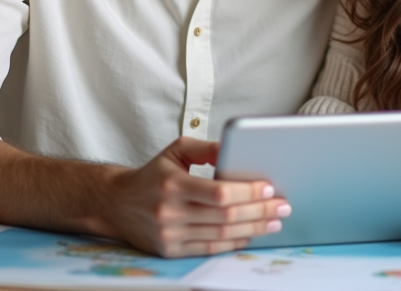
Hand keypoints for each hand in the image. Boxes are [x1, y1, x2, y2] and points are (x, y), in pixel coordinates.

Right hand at [100, 137, 291, 256]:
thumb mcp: (175, 150)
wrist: (117, 203)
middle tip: (283, 206)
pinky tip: (251, 235)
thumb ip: (206, 148)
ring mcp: (169, 235)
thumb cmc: (152, 174)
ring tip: (273, 222)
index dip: (248, 192)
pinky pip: (209, 249)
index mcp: (172, 184)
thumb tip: (234, 149)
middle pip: (225, 216)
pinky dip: (233, 243)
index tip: (270, 188)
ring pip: (221, 235)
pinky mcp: (170, 251)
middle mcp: (170, 212)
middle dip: (259, 211)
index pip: (220, 192)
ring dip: (252, 229)